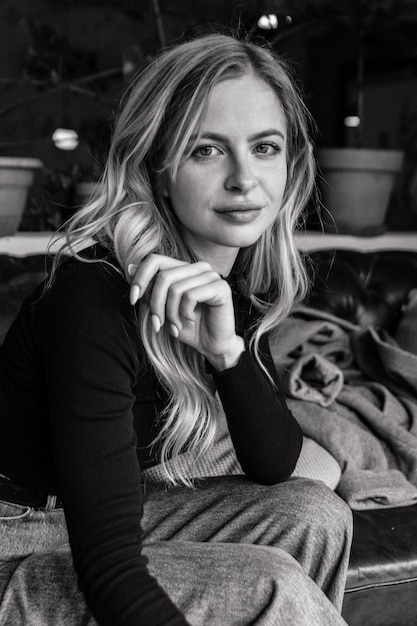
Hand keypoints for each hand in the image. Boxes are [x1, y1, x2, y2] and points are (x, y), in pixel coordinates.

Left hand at [128, 254, 244, 369]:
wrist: (212, 346)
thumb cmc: (188, 327)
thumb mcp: (162, 309)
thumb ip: (149, 290)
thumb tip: (129, 267)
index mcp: (183, 268)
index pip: (155, 260)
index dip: (140, 279)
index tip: (133, 301)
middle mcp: (198, 267)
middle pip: (163, 277)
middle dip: (155, 305)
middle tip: (157, 325)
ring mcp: (211, 275)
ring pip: (175, 288)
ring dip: (170, 314)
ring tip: (174, 327)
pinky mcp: (221, 288)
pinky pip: (190, 295)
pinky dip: (184, 313)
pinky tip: (188, 322)